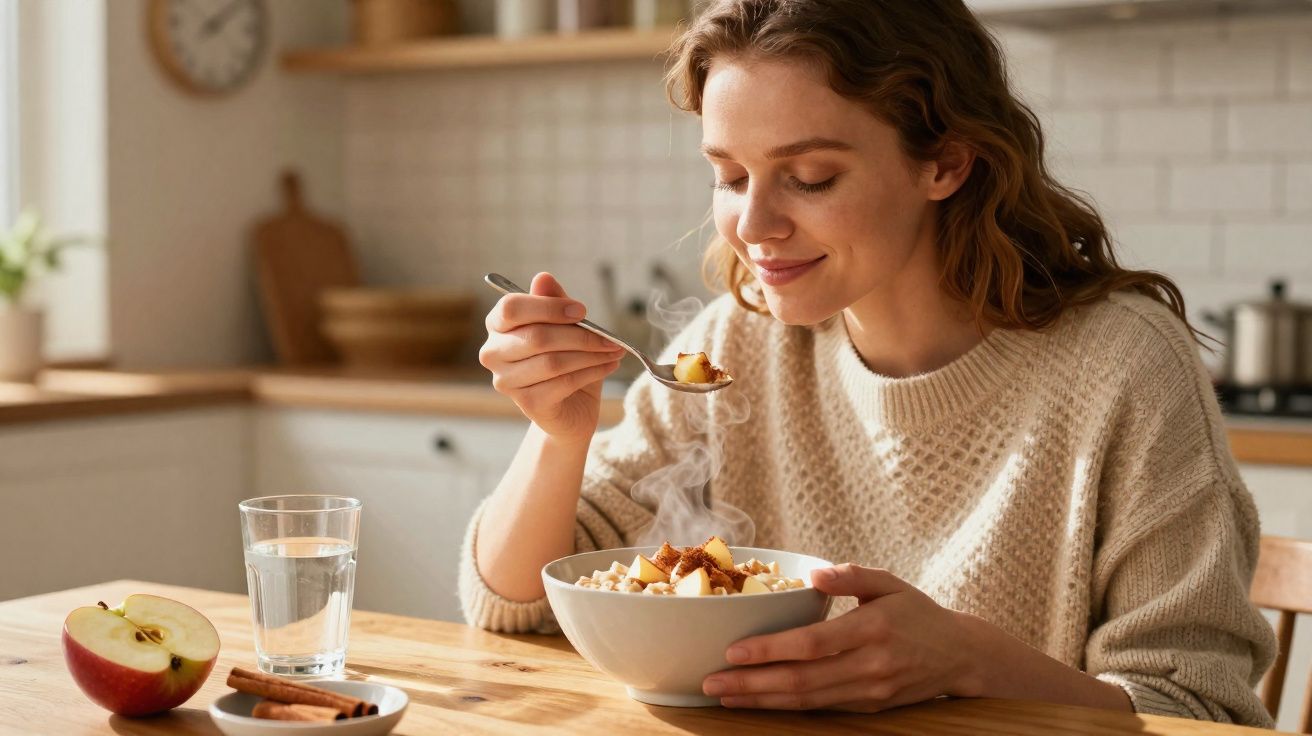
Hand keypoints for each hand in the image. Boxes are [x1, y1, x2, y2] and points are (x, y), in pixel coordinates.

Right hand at [480, 272, 625, 440]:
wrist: (571, 407)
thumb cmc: (565, 358)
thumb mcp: (564, 326)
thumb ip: (553, 302)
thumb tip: (543, 278)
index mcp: (497, 325)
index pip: (511, 308)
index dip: (548, 307)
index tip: (582, 311)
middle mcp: (493, 353)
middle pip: (537, 337)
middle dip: (580, 334)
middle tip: (610, 337)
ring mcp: (506, 381)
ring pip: (553, 362)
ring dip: (591, 354)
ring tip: (614, 351)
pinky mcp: (527, 404)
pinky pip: (563, 383)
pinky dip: (592, 372)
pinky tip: (609, 365)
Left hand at [701, 563, 979, 710]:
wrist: (960, 657)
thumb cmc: (917, 613)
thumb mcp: (889, 582)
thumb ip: (851, 575)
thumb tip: (814, 575)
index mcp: (873, 628)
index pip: (813, 644)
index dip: (771, 650)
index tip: (733, 650)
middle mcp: (870, 665)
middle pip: (802, 680)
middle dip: (752, 684)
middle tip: (712, 683)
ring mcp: (870, 692)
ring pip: (807, 702)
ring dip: (762, 701)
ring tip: (725, 697)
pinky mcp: (868, 708)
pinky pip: (820, 709)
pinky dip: (785, 708)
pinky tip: (759, 701)